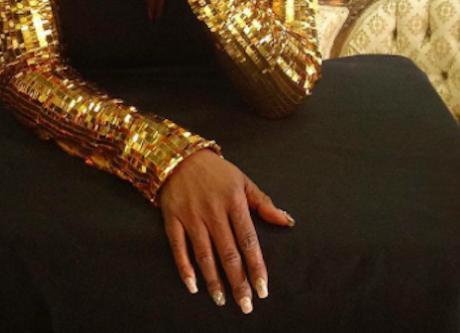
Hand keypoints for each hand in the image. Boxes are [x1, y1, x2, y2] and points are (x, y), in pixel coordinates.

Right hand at [159, 149, 293, 313]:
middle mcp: (213, 211)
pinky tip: (193, 286)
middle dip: (238, 281)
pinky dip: (184, 267)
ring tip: (222, 300)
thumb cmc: (217, 171)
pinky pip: (178, 247)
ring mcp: (191, 215)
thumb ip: (263, 203)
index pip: (248, 240)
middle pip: (228, 252)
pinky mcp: (172, 218)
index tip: (263, 288)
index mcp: (233, 201)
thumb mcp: (243, 181)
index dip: (256, 266)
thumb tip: (286, 221)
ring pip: (204, 254)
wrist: (180, 156)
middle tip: (245, 305)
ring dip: (214, 280)